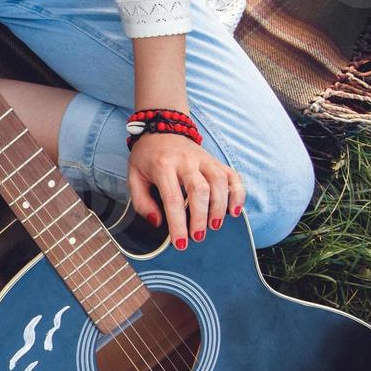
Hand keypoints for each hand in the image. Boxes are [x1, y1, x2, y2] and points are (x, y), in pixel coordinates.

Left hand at [127, 133, 244, 249]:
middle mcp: (186, 161)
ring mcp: (203, 159)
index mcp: (163, 166)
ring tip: (215, 226)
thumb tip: (158, 222)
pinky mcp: (215, 160)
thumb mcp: (133, 176)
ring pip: (218, 182)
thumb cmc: (147, 157)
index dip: (178, 224)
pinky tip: (234, 210)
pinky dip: (237, 193)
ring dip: (219, 206)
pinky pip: (232, 175)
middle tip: (198, 236)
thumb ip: (142, 201)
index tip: (180, 243)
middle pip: (199, 190)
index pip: (173, 198)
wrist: (161, 128)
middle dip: (200, 217)